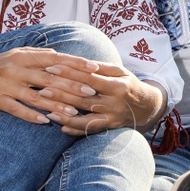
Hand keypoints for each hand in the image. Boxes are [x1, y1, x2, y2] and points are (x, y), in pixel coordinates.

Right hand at [0, 47, 102, 124]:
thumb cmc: (0, 64)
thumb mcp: (18, 54)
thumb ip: (39, 55)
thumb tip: (62, 56)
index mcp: (24, 56)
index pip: (56, 59)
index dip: (76, 63)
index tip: (95, 68)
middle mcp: (16, 69)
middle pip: (49, 79)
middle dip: (72, 86)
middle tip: (92, 92)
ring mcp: (6, 85)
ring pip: (35, 96)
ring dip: (56, 105)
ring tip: (73, 112)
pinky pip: (16, 109)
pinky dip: (31, 115)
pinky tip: (45, 122)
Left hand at [39, 57, 165, 135]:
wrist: (147, 107)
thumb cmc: (128, 84)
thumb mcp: (119, 71)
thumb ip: (100, 67)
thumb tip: (78, 60)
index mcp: (117, 85)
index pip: (89, 78)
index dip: (70, 73)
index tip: (52, 68)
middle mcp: (115, 103)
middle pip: (84, 98)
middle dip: (62, 94)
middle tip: (42, 89)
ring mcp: (112, 117)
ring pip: (85, 117)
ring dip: (65, 115)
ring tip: (46, 111)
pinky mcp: (110, 128)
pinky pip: (90, 130)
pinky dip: (75, 130)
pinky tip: (61, 127)